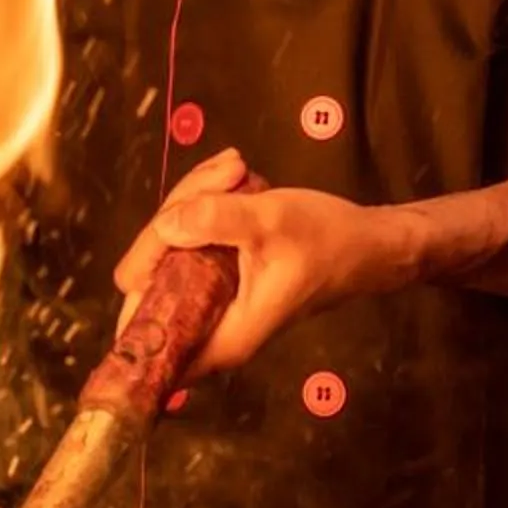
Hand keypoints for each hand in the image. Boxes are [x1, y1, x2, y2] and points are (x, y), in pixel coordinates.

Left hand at [113, 147, 406, 377]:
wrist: (370, 245)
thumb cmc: (327, 240)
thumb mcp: (271, 221)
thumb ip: (215, 220)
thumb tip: (164, 226)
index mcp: (223, 338)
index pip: (149, 338)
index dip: (137, 290)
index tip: (159, 234)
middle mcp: (212, 331)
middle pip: (154, 281)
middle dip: (177, 219)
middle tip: (224, 178)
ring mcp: (215, 304)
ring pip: (171, 255)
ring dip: (194, 202)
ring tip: (237, 168)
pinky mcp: (221, 281)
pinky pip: (191, 246)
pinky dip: (205, 210)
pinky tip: (236, 177)